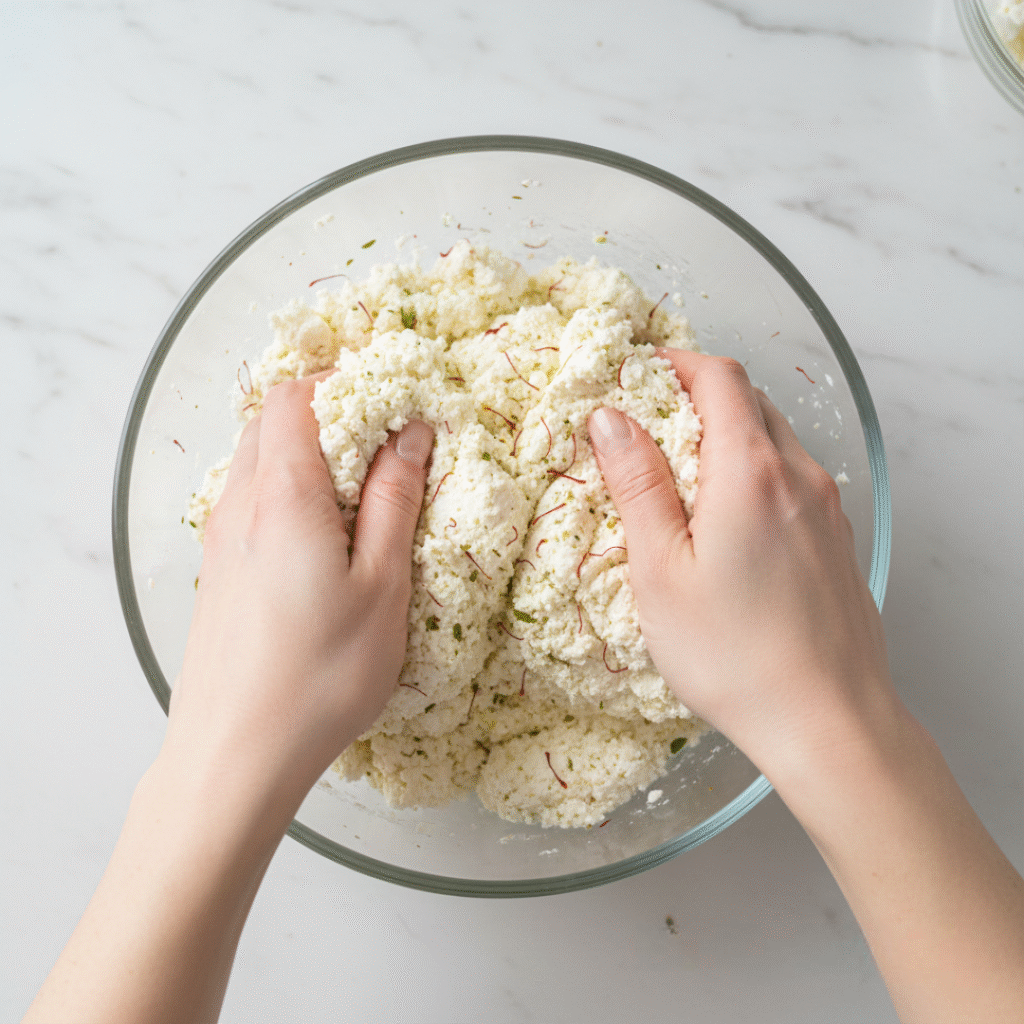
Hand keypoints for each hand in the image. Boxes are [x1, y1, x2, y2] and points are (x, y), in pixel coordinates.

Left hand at [168, 373, 433, 809]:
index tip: (395, 409)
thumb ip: (393, 500)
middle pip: (272, 420)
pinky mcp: (217, 569)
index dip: (345, 386)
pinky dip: (288, 493)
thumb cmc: (320, 675)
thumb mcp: (381, 586)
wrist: (233, 755)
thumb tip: (410, 433)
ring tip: (361, 499)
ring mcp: (219, 537)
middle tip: (386, 451)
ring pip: (258, 460)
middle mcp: (239, 504)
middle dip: (330, 416)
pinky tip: (323, 543)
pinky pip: (249, 501)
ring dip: (309, 457)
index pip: (296, 396)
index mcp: (283, 495)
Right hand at [587, 350, 893, 772]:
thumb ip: (637, 484)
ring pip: (775, 440)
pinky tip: (728, 524)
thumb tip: (611, 417)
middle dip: (698, 396)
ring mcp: (827, 509)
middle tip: (648, 426)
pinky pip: (793, 481)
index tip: (637, 376)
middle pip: (750, 401)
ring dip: (728, 436)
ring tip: (682, 478)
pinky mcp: (837, 540)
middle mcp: (800, 476)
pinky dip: (755, 474)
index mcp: (751, 470)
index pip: (720, 376)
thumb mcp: (660, 570)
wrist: (829, 722)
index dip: (676, 363)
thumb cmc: (733, 654)